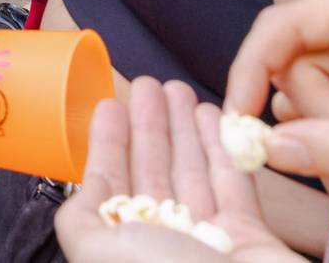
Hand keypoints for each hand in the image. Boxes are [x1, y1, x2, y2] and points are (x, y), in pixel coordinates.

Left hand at [55, 77, 299, 261]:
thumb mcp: (96, 251)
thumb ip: (79, 221)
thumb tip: (79, 195)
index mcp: (120, 251)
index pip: (110, 189)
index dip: (109, 146)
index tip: (111, 105)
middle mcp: (161, 248)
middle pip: (152, 174)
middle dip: (149, 128)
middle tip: (150, 82)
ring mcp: (207, 245)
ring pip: (192, 174)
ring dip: (184, 129)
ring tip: (178, 88)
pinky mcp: (249, 239)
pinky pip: (233, 185)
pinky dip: (224, 149)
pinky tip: (214, 116)